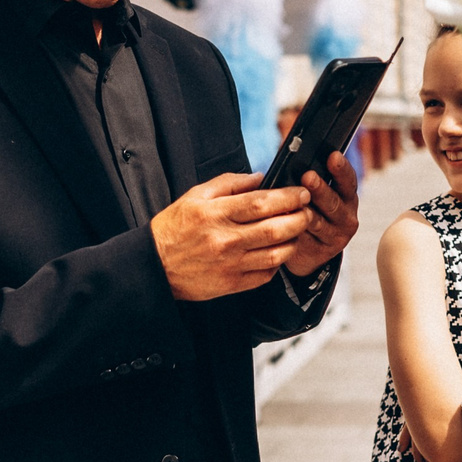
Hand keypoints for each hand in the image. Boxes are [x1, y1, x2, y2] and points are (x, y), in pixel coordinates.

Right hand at [152, 171, 311, 301]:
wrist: (155, 265)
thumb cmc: (174, 228)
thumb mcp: (194, 196)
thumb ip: (228, 184)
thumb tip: (259, 177)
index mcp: (215, 214)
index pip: (261, 203)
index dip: (287, 197)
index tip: (301, 192)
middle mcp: (225, 240)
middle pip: (275, 229)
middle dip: (299, 218)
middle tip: (307, 210)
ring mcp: (230, 265)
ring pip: (276, 254)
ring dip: (294, 241)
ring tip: (296, 231)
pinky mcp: (232, 284)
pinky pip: (266, 275)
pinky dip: (278, 262)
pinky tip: (279, 251)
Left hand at [286, 153, 360, 277]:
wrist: (309, 249)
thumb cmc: (311, 210)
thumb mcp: (317, 193)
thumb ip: (310, 176)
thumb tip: (292, 153)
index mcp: (347, 197)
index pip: (348, 181)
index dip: (341, 169)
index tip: (333, 156)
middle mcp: (346, 217)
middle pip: (333, 202)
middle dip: (320, 189)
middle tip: (308, 176)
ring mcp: (335, 237)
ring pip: (318, 223)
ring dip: (305, 212)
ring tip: (294, 203)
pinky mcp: (320, 253)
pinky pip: (304, 241)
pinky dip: (293, 232)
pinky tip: (283, 225)